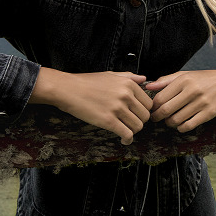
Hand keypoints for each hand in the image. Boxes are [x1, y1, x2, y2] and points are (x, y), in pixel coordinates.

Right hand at [30, 69, 152, 144]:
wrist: (67, 89)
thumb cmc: (87, 82)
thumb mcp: (110, 75)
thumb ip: (129, 77)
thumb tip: (144, 79)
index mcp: (128, 84)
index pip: (148, 103)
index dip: (143, 111)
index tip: (136, 115)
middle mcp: (126, 95)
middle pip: (145, 116)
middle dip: (139, 122)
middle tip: (130, 124)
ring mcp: (117, 108)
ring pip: (138, 126)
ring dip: (133, 131)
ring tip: (126, 131)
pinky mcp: (108, 121)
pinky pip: (127, 134)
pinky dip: (127, 140)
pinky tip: (123, 140)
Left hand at [146, 65, 215, 132]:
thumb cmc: (204, 78)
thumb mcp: (185, 75)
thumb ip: (166, 80)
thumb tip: (148, 86)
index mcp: (184, 80)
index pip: (160, 97)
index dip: (153, 106)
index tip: (152, 109)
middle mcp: (192, 91)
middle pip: (166, 110)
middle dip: (157, 117)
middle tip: (155, 118)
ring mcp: (201, 103)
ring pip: (176, 120)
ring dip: (169, 123)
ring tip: (169, 121)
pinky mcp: (209, 113)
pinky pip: (189, 125)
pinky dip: (181, 128)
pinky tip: (180, 125)